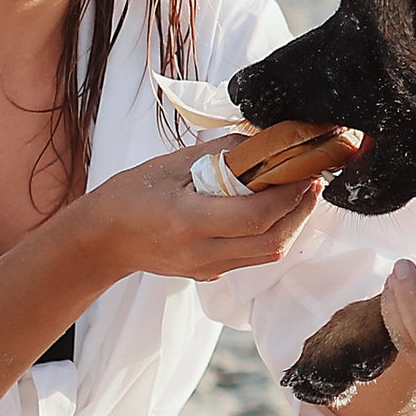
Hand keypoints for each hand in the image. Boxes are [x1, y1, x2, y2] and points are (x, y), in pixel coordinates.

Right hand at [69, 139, 327, 287]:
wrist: (103, 239)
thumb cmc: (132, 194)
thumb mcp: (172, 164)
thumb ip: (221, 155)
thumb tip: (264, 142)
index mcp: (188, 222)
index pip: (257, 216)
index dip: (290, 195)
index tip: (306, 171)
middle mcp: (201, 252)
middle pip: (272, 242)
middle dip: (300, 211)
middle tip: (312, 180)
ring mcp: (207, 268)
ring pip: (268, 254)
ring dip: (291, 224)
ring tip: (299, 192)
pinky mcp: (211, 273)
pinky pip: (254, 257)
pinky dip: (272, 233)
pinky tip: (274, 209)